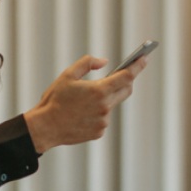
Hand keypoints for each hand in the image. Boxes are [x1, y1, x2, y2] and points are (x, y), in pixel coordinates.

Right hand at [23, 54, 149, 153]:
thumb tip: (104, 62)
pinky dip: (97, 112)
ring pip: (112, 105)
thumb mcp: (68, 75)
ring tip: (85, 100)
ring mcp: (103, 121)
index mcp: (99, 90)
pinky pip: (103, 118)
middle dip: (125, 81)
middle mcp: (105, 107)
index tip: (144, 59)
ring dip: (105, 99)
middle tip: (119, 74)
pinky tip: (82, 113)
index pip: (127, 76)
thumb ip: (87, 63)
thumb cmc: (55, 100)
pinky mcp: (99, 132)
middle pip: (126, 90)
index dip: (137, 66)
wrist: (46, 127)